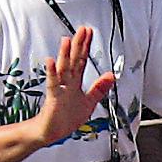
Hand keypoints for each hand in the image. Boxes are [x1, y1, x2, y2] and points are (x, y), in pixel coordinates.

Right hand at [36, 25, 118, 145]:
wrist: (51, 132)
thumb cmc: (66, 118)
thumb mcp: (89, 102)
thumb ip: (99, 88)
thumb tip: (111, 75)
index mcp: (75, 83)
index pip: (82, 61)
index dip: (86, 47)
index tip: (89, 33)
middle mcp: (67, 83)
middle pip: (74, 60)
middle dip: (78, 45)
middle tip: (82, 29)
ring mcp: (59, 89)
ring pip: (63, 69)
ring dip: (65, 54)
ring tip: (67, 40)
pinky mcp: (53, 98)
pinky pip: (52, 84)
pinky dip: (52, 73)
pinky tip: (50, 61)